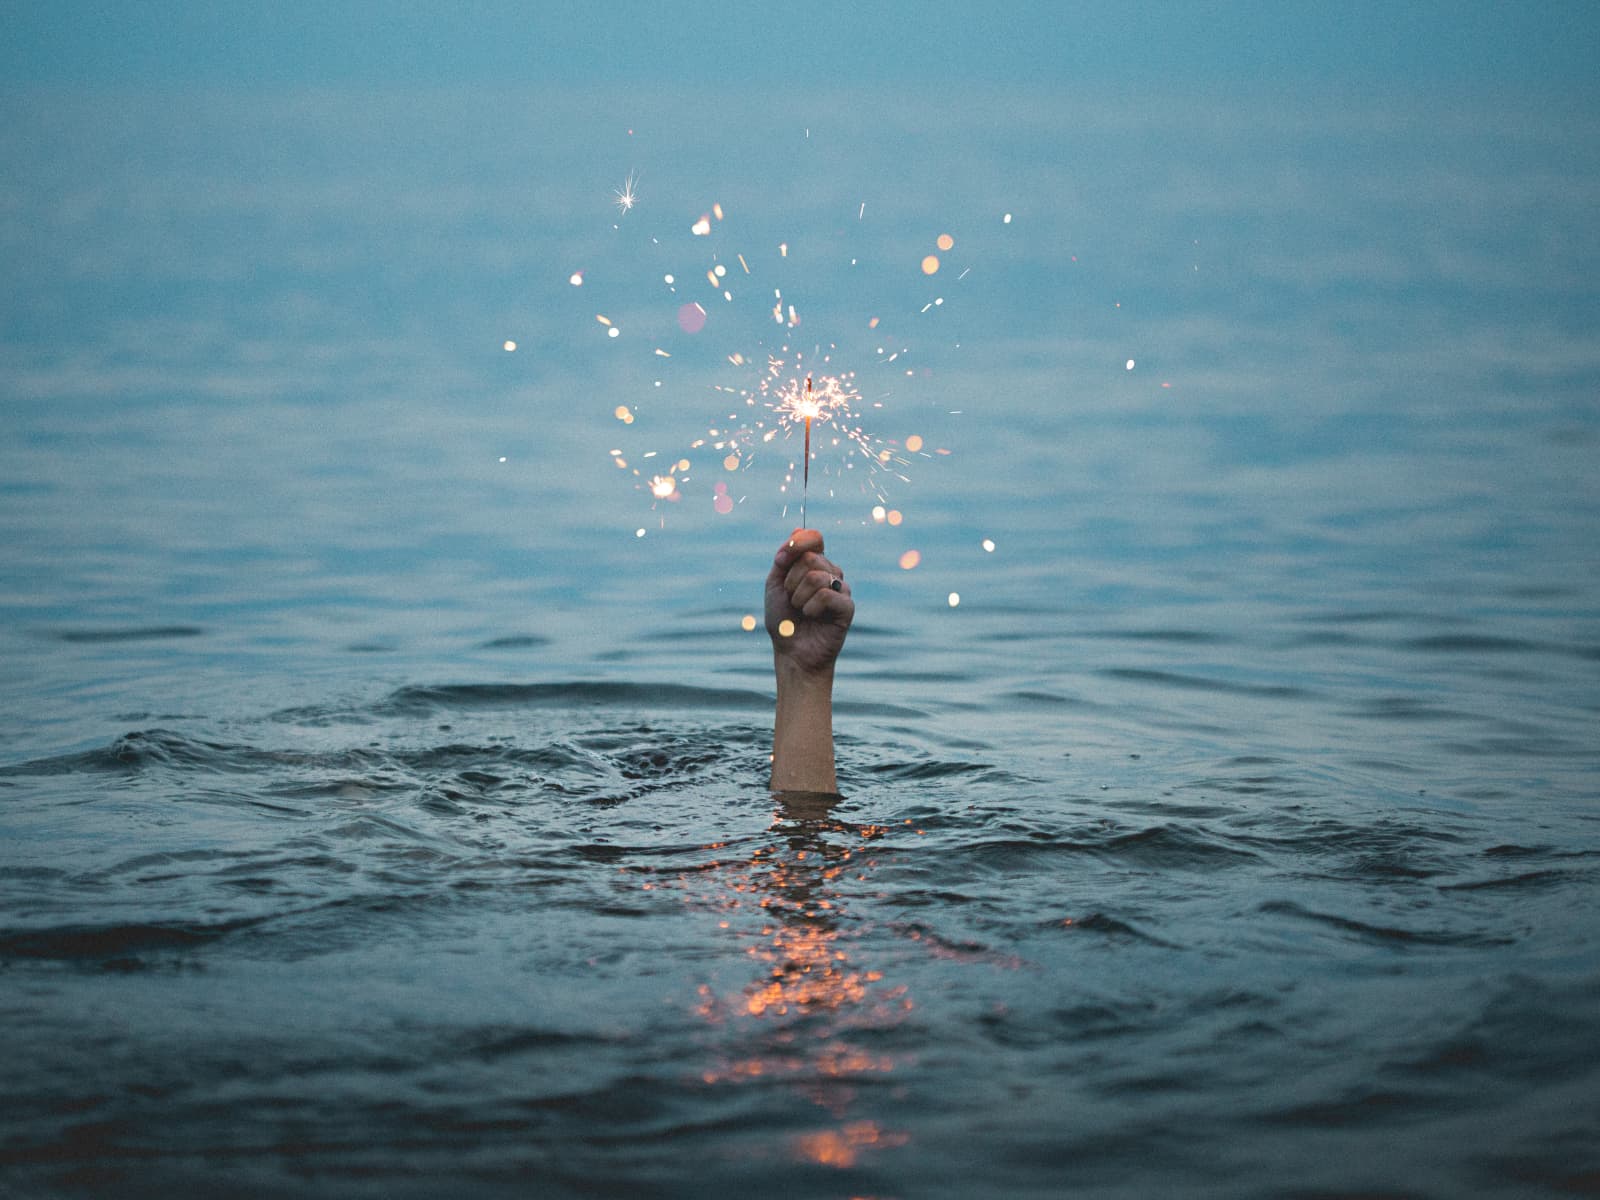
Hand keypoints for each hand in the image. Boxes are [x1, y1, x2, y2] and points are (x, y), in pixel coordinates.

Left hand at [764, 528, 853, 675]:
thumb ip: (784, 558)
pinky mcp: (847, 607)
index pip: (814, 537)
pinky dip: (810, 608)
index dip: (798, 543)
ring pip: (816, 576)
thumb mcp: (775, 584)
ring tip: (801, 610)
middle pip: (810, 558)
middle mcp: (831, 573)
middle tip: (791, 598)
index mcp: (814, 564)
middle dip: (791, 581)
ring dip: (798, 597)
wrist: (791, 652)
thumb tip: (797, 530)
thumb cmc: (783, 620)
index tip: (781, 560)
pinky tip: (812, 617)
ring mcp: (841, 589)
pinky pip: (826, 595)